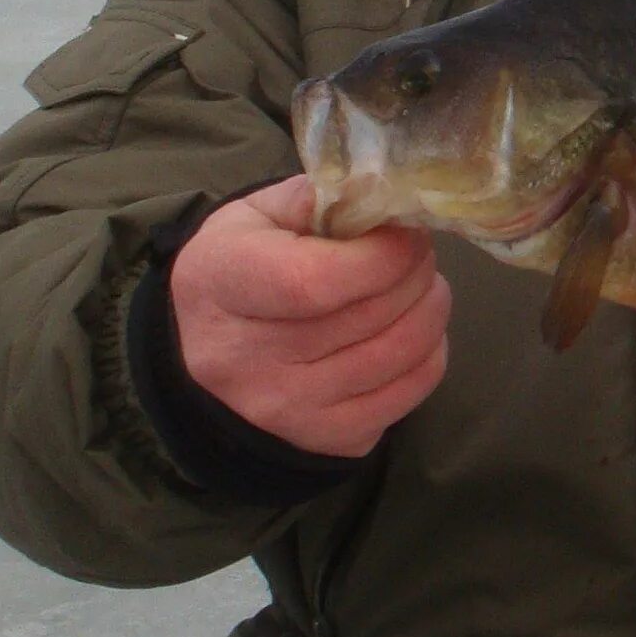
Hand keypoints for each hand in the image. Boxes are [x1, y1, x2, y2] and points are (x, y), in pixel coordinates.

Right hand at [169, 175, 451, 457]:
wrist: (205, 354)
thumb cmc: (238, 271)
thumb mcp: (254, 217)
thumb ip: (316, 198)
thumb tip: (384, 197)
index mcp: (220, 285)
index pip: (315, 282)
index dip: (381, 256)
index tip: (405, 231)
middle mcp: (245, 360)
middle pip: (367, 316)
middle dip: (415, 272)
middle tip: (419, 251)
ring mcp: (286, 409)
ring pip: (398, 355)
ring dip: (430, 309)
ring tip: (422, 284)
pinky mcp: (325, 440)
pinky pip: (409, 394)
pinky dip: (429, 354)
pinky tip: (413, 328)